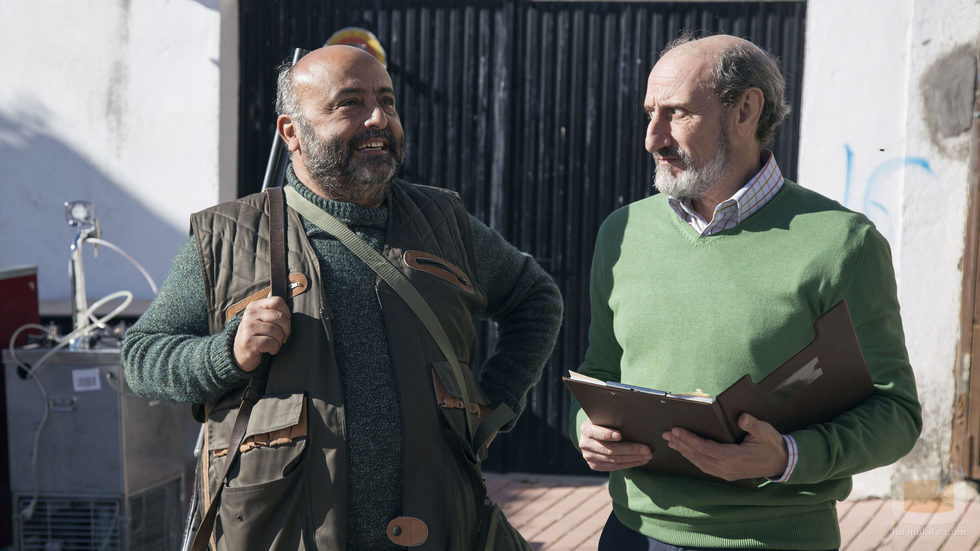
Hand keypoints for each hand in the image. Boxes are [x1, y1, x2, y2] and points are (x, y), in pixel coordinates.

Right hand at [233, 296, 290, 371]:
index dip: (286, 313)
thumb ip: (271, 309)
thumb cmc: (255, 334)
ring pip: (276, 331)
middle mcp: (250, 314)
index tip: (285, 322)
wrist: (239, 352)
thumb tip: (286, 295)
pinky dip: (274, 348)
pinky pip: (271, 343)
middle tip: (284, 336)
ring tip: (275, 343)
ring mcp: (248, 328)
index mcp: (254, 306)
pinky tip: (270, 349)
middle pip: (279, 317)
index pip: (277, 301)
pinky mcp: (249, 342)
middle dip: (286, 329)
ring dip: (280, 340)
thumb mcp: (260, 318)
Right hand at [579, 418, 652, 471]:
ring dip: (633, 459)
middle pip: (610, 449)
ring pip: (614, 460)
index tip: (620, 435)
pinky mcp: (594, 465)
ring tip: (647, 456)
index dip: (607, 434)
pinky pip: (614, 467)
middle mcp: (585, 444)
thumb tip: (633, 421)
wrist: (593, 434)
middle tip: (647, 449)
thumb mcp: (604, 417)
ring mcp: (588, 456)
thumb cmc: (604, 422)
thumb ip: (613, 419)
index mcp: (586, 428)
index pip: (596, 432)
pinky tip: (640, 461)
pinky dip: (629, 464)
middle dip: (631, 450)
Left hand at [662, 413, 787, 480]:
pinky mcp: (726, 474)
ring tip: (671, 442)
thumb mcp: (766, 432)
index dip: (689, 439)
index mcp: (734, 458)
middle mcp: (727, 468)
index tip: (676, 430)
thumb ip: (753, 425)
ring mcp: (726, 473)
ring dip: (684, 452)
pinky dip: (693, 458)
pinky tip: (685, 452)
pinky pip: (705, 466)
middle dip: (681, 444)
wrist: (781, 463)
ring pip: (699, 463)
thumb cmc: (772, 445)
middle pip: (698, 456)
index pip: (705, 448)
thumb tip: (742, 418)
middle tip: (666, 434)